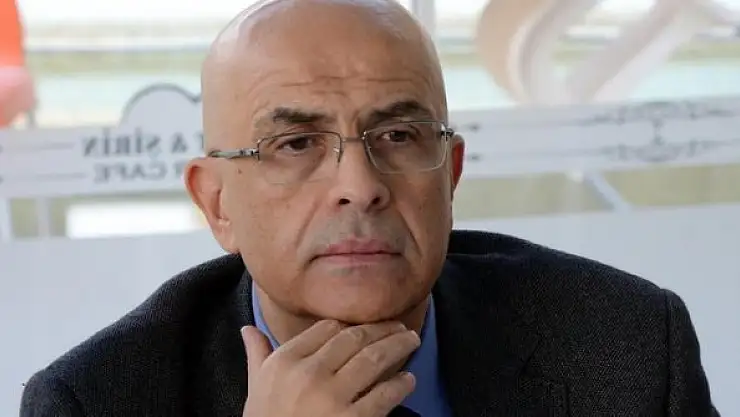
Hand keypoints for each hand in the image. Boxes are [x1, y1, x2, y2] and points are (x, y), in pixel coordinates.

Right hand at [241, 320, 420, 416]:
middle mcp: (309, 373)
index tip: (365, 324)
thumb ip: (257, 355)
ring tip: (411, 341)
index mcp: (285, 360)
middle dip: (382, 329)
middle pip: (355, 338)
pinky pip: (385, 395)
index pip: (327, 328)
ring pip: (375, 359)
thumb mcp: (256, 388)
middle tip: (399, 326)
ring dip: (398, 346)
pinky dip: (401, 384)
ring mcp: (333, 398)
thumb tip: (248, 328)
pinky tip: (408, 380)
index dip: (351, 324)